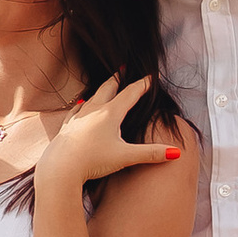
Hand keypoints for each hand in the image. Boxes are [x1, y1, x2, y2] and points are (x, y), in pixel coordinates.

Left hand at [40, 77, 194, 187]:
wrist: (61, 168)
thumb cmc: (93, 161)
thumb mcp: (125, 157)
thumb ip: (151, 153)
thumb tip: (176, 152)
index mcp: (111, 113)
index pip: (131, 93)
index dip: (143, 84)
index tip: (152, 77)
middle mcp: (94, 109)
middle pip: (109, 87)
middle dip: (119, 78)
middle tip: (124, 69)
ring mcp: (79, 116)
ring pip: (92, 96)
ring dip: (102, 89)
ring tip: (106, 85)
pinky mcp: (68, 126)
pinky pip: (77, 109)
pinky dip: (84, 103)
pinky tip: (82, 104)